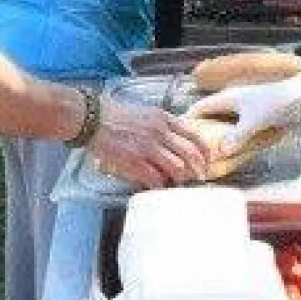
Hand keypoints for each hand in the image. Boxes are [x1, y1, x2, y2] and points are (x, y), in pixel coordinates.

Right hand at [86, 99, 210, 188]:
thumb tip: (176, 140)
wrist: (93, 118)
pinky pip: (155, 178)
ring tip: (179, 184)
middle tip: (199, 177)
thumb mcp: (146, 112)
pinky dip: (160, 185)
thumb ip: (163, 125)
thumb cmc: (116, 115)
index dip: (204, 151)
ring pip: (176, 168)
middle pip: (189, 153)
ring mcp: (147, 147)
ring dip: (180, 179)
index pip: (193, 135)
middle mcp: (159, 132)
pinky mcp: (134, 161)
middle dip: (198, 168)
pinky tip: (158, 187)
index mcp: (163, 118)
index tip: (207, 160)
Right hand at [187, 72, 300, 148]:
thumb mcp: (254, 121)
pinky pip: (236, 125)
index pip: (199, 108)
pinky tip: (232, 148)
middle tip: (190, 149)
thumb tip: (220, 151)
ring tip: (207, 151)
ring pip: (223, 120)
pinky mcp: (256, 113)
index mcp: (227, 98)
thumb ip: (236, 137)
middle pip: (209, 114)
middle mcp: (233, 100)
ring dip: (215, 133)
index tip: (176, 137)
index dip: (187, 121)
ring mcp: (245, 106)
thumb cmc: (278, 103)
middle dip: (200, 130)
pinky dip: (230, 136)